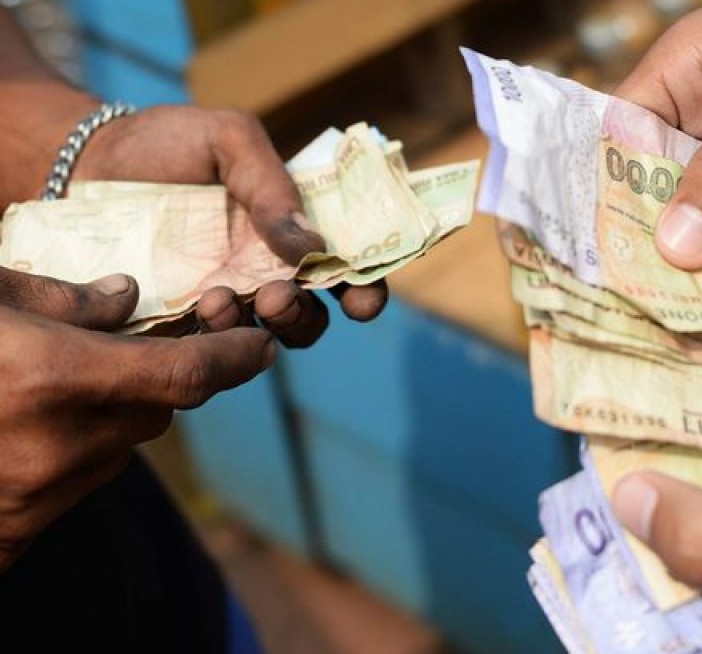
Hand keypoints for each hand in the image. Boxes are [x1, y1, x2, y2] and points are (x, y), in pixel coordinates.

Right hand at [0, 266, 273, 569]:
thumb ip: (58, 296)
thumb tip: (128, 298)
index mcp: (55, 379)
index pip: (191, 376)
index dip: (237, 358)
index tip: (262, 343)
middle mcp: (60, 444)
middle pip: (160, 409)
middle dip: (163, 374)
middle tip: (143, 344)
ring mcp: (40, 493)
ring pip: (122, 443)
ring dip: (115, 409)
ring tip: (62, 377)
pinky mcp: (21, 525)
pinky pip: (82, 476)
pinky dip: (80, 443)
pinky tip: (31, 417)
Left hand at [72, 105, 388, 344]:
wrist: (86, 161)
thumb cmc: (168, 142)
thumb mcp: (229, 139)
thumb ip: (272, 184)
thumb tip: (313, 243)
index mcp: (295, 229)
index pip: (348, 268)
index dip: (367, 289)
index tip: (362, 301)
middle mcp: (270, 271)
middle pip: (314, 315)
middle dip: (306, 316)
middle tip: (278, 297)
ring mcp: (228, 298)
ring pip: (268, 339)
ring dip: (260, 329)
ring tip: (222, 300)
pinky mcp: (182, 319)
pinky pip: (212, 347)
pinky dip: (217, 337)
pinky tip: (200, 307)